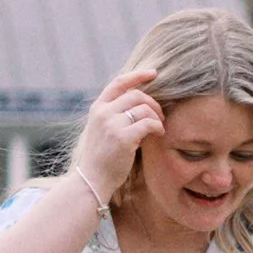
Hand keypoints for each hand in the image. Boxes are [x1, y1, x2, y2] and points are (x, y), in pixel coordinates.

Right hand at [74, 66, 162, 203]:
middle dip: (153, 103)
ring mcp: (111, 124)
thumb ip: (115, 114)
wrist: (91, 179)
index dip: (137, 75)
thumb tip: (141, 102)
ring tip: (159, 127)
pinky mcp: (122, 138)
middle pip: (136, 95)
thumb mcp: (102, 129)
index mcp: (97, 108)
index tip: (154, 73)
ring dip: (157, 116)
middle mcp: (103, 113)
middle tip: (160, 115)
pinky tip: (159, 134)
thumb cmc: (101, 157)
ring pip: (144, 108)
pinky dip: (158, 127)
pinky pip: (148, 124)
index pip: (119, 83)